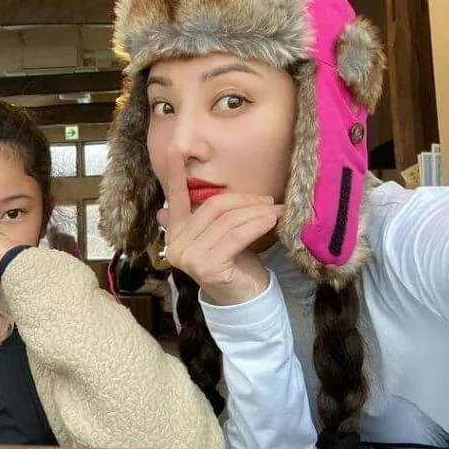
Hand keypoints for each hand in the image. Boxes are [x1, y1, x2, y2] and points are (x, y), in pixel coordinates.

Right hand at [158, 149, 281, 305]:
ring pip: (227, 220)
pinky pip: (236, 235)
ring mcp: (189, 256)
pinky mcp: (207, 266)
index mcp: (175, 231)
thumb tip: (184, 199)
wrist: (244, 300)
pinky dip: (257, 225)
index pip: (176, 197)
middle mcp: (176, 244)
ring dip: (256, 212)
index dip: (174, 172)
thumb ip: (207, 215)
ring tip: (275, 210)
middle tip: (268, 200)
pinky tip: (272, 221)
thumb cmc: (234, 263)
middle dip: (244, 200)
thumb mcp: (220, 234)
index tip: (174, 147)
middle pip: (213, 206)